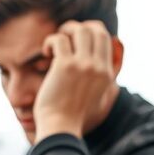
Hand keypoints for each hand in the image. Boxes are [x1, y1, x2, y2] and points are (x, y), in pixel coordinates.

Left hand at [33, 20, 116, 141]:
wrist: (60, 127)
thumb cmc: (73, 114)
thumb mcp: (98, 97)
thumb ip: (104, 79)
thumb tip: (106, 62)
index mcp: (107, 73)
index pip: (106, 38)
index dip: (90, 32)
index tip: (76, 40)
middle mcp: (99, 67)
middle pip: (96, 29)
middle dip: (79, 27)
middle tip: (64, 37)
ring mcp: (83, 65)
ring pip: (80, 30)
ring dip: (65, 31)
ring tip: (55, 45)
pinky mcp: (65, 66)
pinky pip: (59, 39)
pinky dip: (50, 41)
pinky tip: (46, 54)